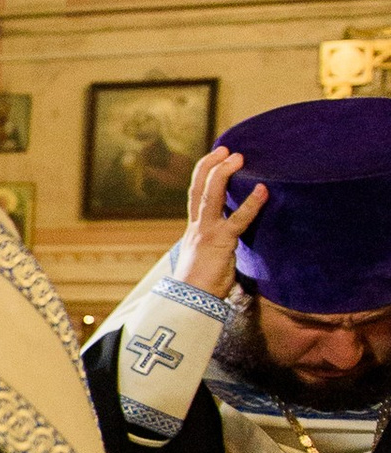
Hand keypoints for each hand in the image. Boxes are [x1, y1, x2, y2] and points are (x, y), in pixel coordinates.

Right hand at [174, 146, 266, 297]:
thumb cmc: (198, 288)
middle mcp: (197, 226)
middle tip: (226, 149)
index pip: (195, 194)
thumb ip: (214, 249)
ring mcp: (207, 232)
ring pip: (211, 194)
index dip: (203, 173)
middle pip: (200, 187)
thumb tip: (226, 250)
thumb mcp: (204, 262)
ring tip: (238, 157)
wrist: (189, 303)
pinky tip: (263, 190)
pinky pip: (238, 219)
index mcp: (193, 230)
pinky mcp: (221, 242)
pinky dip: (251, 203)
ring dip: (224, 173)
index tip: (214, 157)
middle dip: (212, 165)